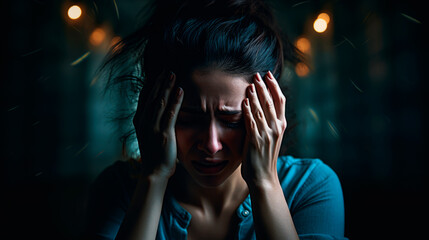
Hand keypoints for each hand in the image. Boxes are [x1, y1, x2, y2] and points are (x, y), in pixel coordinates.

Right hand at [133, 70, 183, 178]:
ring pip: (160, 102)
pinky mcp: (164, 133)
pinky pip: (170, 113)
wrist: (153, 172)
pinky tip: (180, 91)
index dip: (151, 84)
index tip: (157, 74)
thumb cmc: (154, 154)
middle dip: (160, 82)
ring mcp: (153, 127)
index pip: (144, 98)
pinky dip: (175, 101)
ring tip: (173, 75)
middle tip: (167, 70)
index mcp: (139, 121)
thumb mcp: (148, 135)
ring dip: (167, 87)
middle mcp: (144, 121)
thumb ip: (152, 122)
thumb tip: (158, 112)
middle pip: (152, 96)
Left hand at [241, 71, 286, 187]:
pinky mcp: (256, 141)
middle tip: (257, 75)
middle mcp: (276, 128)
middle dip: (263, 86)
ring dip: (255, 95)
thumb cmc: (264, 157)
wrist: (263, 177)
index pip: (280, 100)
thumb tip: (262, 107)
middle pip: (271, 101)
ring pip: (261, 109)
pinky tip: (244, 101)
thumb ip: (269, 122)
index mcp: (281, 125)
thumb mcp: (271, 137)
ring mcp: (267, 134)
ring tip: (250, 84)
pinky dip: (248, 110)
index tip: (268, 75)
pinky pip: (252, 122)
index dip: (274, 86)